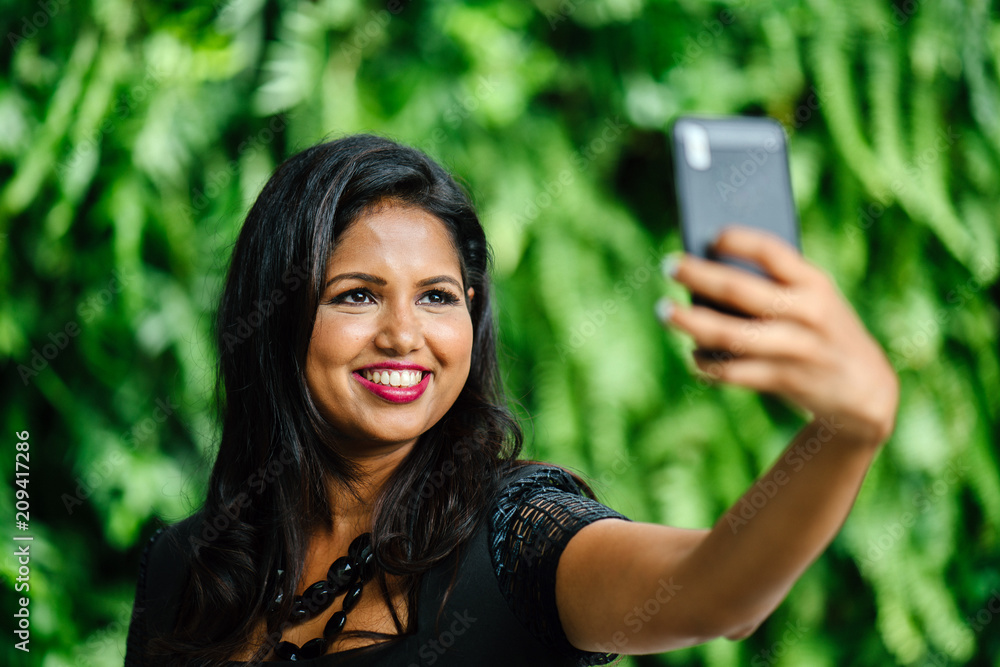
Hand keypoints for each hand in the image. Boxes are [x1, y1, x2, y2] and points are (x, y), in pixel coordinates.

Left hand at [659, 227, 898, 445]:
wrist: (866, 389)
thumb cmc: (822, 331)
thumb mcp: (813, 300)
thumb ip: (775, 286)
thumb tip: (709, 270)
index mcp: (815, 283)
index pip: (772, 252)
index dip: (738, 240)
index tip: (709, 236)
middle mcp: (807, 313)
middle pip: (739, 290)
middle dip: (698, 275)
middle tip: (668, 266)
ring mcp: (796, 348)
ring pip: (730, 335)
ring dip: (691, 322)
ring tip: (665, 311)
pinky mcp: (785, 380)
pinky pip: (733, 371)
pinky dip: (707, 363)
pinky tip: (694, 355)